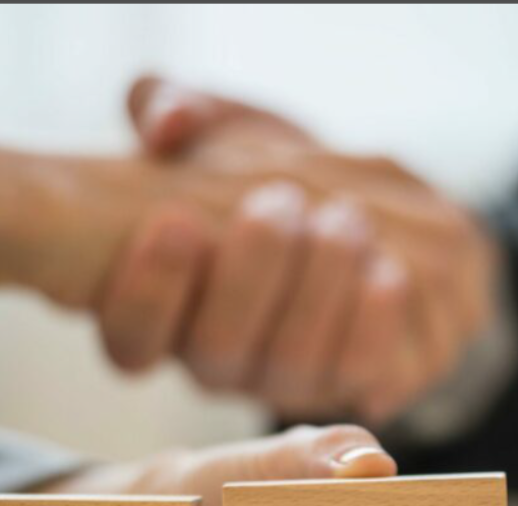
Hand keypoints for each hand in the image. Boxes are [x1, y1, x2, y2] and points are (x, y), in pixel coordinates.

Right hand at [102, 76, 498, 422]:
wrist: (374, 212)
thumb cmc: (274, 170)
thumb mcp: (222, 127)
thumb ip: (177, 108)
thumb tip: (167, 122)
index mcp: (163, 310)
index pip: (131, 337)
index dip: (146, 291)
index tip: (175, 220)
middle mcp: (215, 361)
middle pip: (217, 352)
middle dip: (251, 274)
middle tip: (281, 201)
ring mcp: (283, 383)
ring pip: (291, 368)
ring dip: (319, 291)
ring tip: (346, 219)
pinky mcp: (355, 385)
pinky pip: (360, 377)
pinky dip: (373, 323)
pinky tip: (387, 273)